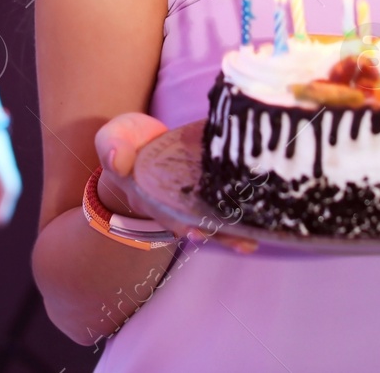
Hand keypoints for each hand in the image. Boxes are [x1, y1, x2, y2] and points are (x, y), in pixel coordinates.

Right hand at [95, 113, 257, 252]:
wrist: (142, 141)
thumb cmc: (126, 142)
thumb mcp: (113, 139)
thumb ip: (113, 147)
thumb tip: (118, 160)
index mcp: (150, 196)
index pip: (167, 214)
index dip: (182, 224)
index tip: (197, 231)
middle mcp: (176, 205)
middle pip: (200, 223)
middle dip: (219, 233)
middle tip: (241, 240)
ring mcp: (196, 197)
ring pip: (218, 218)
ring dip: (236, 230)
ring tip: (255, 240)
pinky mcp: (212, 183)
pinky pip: (230, 198)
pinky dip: (247, 206)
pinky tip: (267, 215)